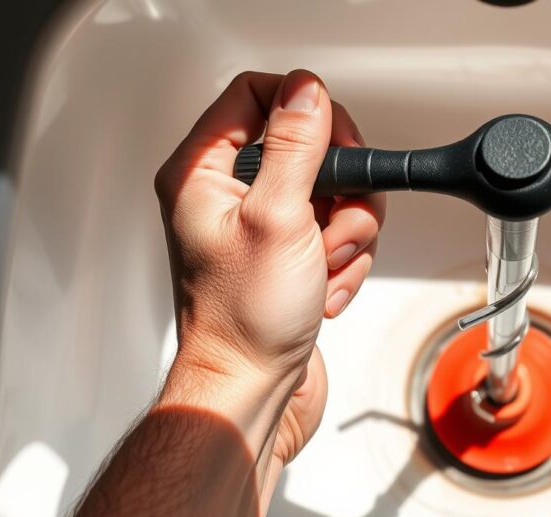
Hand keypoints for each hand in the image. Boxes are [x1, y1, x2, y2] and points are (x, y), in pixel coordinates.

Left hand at [154, 70, 384, 465]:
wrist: (251, 391)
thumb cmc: (244, 322)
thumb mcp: (278, 218)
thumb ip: (296, 147)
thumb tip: (306, 91)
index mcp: (203, 173)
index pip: (254, 95)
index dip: (304, 110)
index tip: (334, 142)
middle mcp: (228, 195)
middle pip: (307, 147)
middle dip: (339, 188)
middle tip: (335, 219)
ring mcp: (262, 228)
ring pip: (331, 193)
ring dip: (347, 232)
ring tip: (326, 265)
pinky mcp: (290, 257)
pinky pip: (336, 233)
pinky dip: (344, 261)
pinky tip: (325, 289)